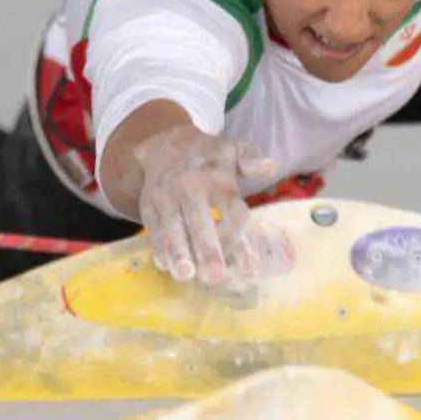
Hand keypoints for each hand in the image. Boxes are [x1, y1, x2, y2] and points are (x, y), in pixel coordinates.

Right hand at [132, 125, 294, 283]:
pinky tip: (165, 266)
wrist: (164, 143)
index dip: (237, 232)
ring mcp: (167, 197)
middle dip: (206, 248)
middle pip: (198, 220)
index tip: (247, 260)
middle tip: (215, 275)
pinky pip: (152, 227)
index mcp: (216, 177)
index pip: (228, 205)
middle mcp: (190, 187)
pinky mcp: (149, 205)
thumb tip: (271, 165)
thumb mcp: (233, 149)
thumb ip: (251, 160)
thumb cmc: (209, 157)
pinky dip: (157, 246)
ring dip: (178, 252)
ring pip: (172, 226)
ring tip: (186, 275)